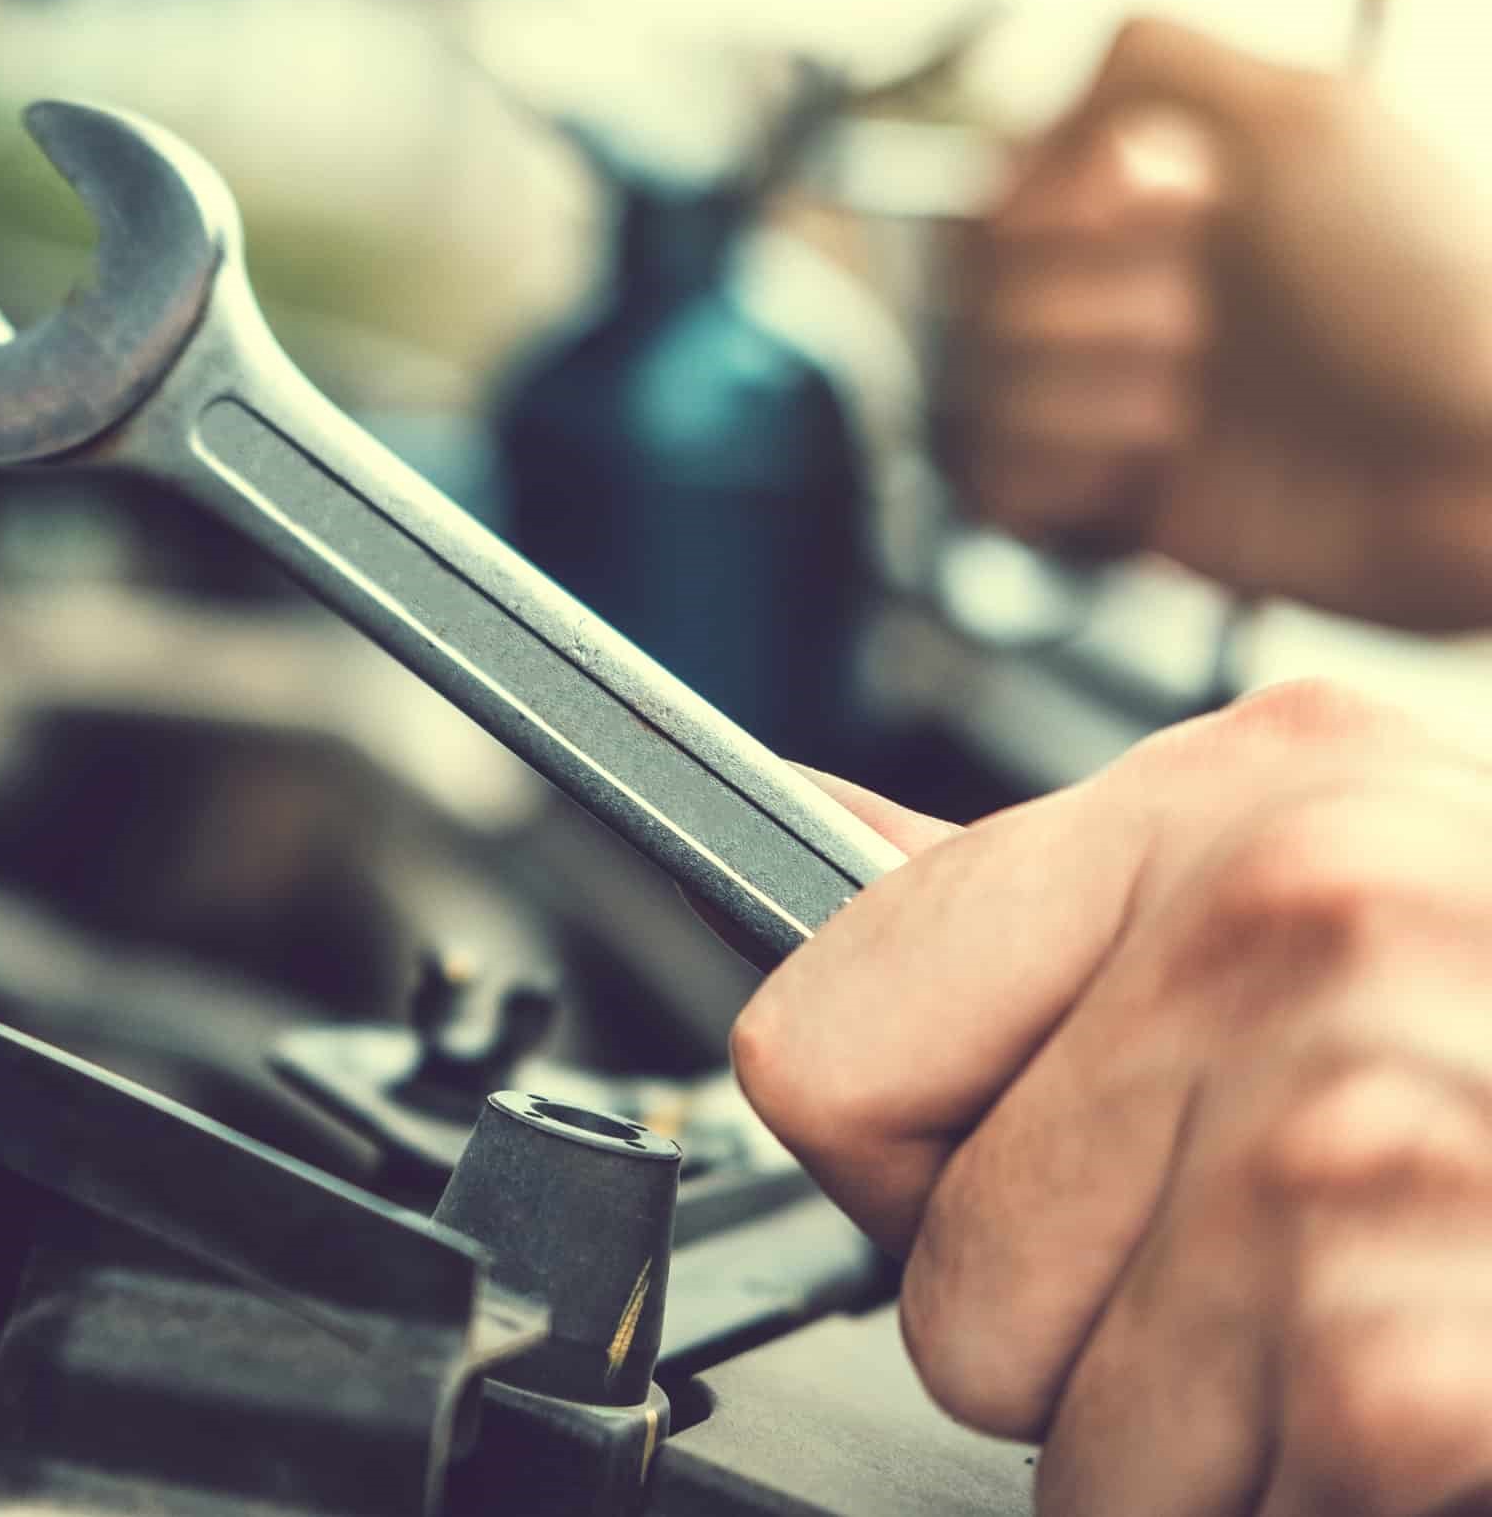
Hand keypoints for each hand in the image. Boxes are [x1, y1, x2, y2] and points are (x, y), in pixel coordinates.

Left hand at [734, 680, 1491, 1514]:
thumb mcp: (1343, 893)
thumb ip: (1069, 906)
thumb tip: (814, 850)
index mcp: (1243, 797)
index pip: (823, 1037)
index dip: (915, 1166)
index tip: (1040, 1175)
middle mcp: (1297, 924)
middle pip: (952, 1277)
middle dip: (1100, 1337)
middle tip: (1307, 1265)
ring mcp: (1375, 1135)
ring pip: (1087, 1444)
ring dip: (1230, 1449)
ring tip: (1402, 1326)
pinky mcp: (1422, 1355)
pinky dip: (1337, 1508)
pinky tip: (1445, 1412)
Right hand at [953, 17, 1491, 628]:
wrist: (1483, 475)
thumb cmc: (1421, 291)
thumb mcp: (1306, 119)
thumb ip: (1154, 66)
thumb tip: (1029, 128)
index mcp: (1181, 200)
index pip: (1010, 184)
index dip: (1032, 201)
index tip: (1105, 213)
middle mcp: (1142, 295)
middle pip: (979, 283)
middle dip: (1064, 302)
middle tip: (1183, 324)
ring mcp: (1125, 401)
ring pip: (977, 381)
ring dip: (1068, 392)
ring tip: (1174, 412)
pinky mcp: (1121, 505)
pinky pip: (994, 483)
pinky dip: (1048, 473)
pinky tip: (1136, 470)